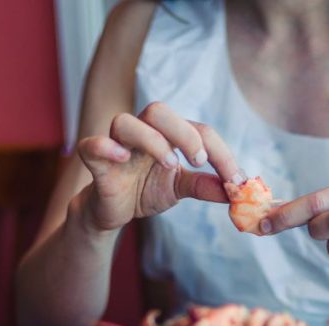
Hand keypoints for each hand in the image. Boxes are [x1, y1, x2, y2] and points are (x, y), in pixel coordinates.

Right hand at [72, 101, 244, 231]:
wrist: (111, 211)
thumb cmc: (144, 190)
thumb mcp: (179, 189)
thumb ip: (204, 186)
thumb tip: (236, 192)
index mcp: (166, 134)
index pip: (197, 130)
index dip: (221, 154)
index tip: (236, 181)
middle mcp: (141, 131)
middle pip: (158, 111)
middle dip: (184, 133)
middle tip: (200, 160)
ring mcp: (116, 144)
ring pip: (126, 122)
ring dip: (151, 140)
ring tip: (171, 165)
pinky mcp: (95, 161)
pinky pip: (92, 145)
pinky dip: (106, 147)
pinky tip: (122, 158)